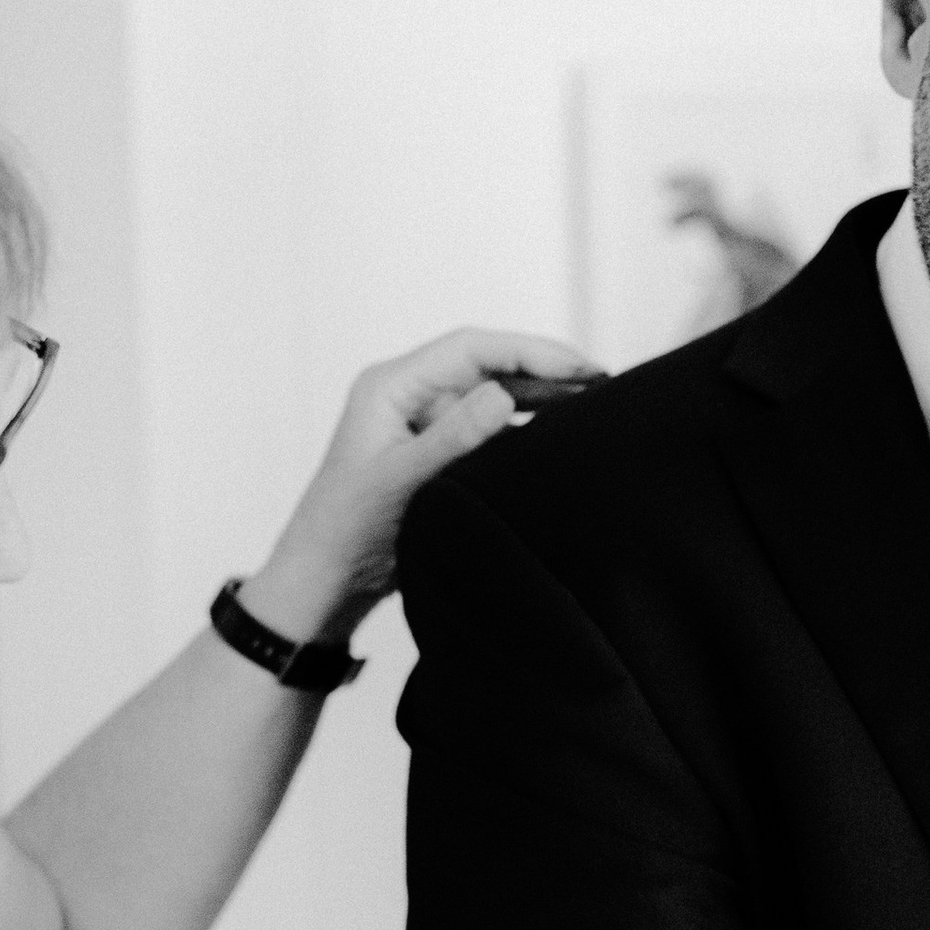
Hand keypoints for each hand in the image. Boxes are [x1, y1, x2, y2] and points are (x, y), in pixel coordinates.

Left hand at [241, 328, 597, 645]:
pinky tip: (561, 437)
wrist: (325, 579)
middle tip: (603, 381)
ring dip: (541, 397)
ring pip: (493, 394)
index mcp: (391, 386)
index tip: (579, 367)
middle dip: (545, 370)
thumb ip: (453, 438)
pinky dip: (526, 428)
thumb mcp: (401, 482)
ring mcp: (425, 422)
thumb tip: (504, 396)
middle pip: (488, 365)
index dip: (529, 351)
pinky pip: (489, 428)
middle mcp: (409, 395)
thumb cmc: (347, 530)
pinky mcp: (438, 451)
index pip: (471, 350)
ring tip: (595, 403)